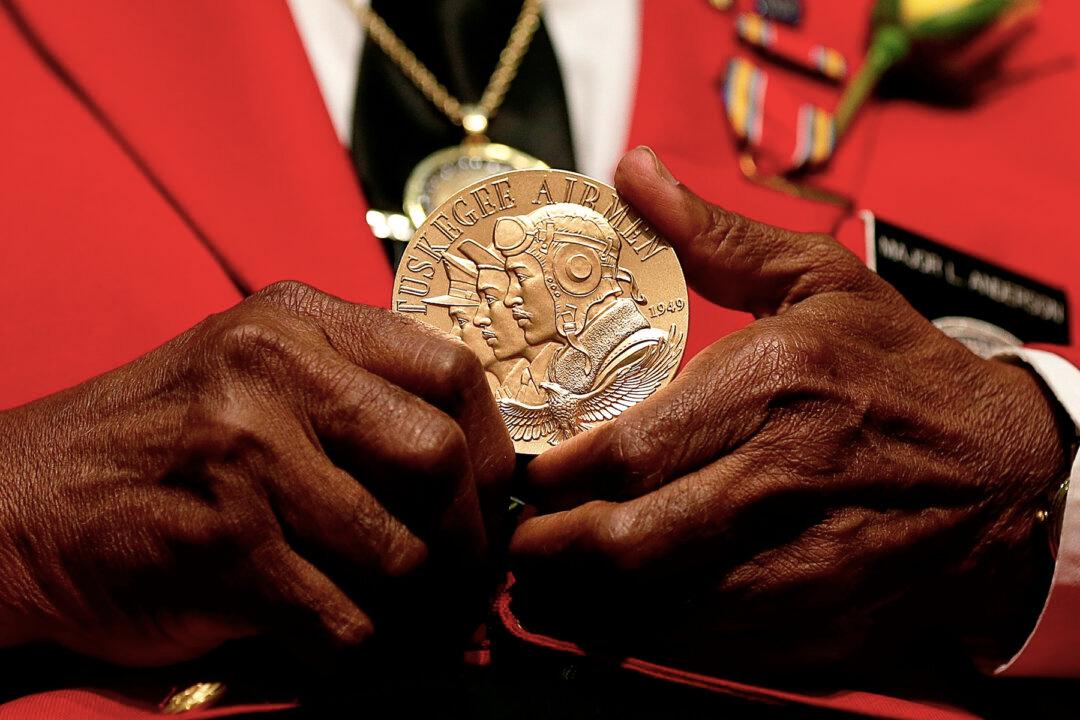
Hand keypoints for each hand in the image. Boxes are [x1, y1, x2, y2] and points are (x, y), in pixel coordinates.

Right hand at [0, 281, 512, 665]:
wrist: (23, 501)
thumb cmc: (163, 440)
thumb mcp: (256, 370)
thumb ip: (356, 391)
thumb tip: (474, 467)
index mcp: (298, 323)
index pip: (452, 371)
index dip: (493, 449)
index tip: (492, 499)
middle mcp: (273, 375)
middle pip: (438, 459)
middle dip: (469, 538)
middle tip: (466, 576)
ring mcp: (244, 460)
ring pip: (400, 554)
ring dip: (423, 606)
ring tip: (418, 617)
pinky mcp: (219, 551)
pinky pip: (344, 623)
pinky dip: (368, 650)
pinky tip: (354, 643)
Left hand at [510, 148, 1068, 675]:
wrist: (1002, 470)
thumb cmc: (897, 366)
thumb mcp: (816, 279)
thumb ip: (713, 234)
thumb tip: (632, 171)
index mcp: (771, 384)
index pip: (626, 451)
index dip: (555, 477)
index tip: (525, 475)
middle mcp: (783, 480)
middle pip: (629, 541)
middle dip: (548, 552)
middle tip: (515, 540)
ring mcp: (803, 563)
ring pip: (658, 609)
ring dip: (583, 604)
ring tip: (544, 583)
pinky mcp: (819, 624)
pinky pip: (709, 648)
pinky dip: (648, 637)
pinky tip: (618, 614)